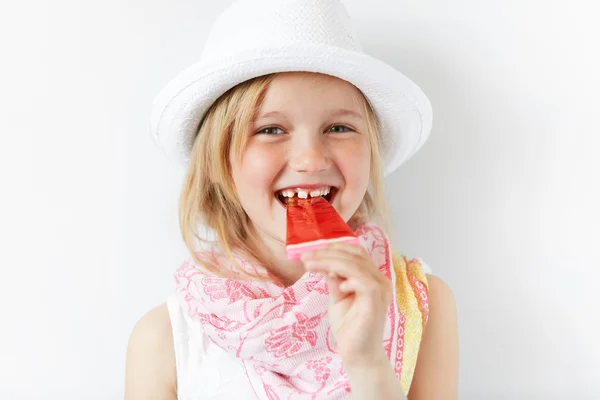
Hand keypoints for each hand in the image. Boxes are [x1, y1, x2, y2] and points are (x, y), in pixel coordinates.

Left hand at [301, 242, 391, 365]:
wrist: (357, 355)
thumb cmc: (349, 328)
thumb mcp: (337, 297)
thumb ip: (334, 279)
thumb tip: (323, 263)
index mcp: (372, 277)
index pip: (356, 252)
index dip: (335, 247)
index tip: (312, 251)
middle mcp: (380, 280)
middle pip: (355, 254)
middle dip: (327, 252)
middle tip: (305, 256)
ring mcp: (380, 290)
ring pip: (355, 264)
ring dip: (329, 261)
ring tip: (309, 264)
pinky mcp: (375, 300)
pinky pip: (362, 281)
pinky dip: (346, 277)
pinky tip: (336, 283)